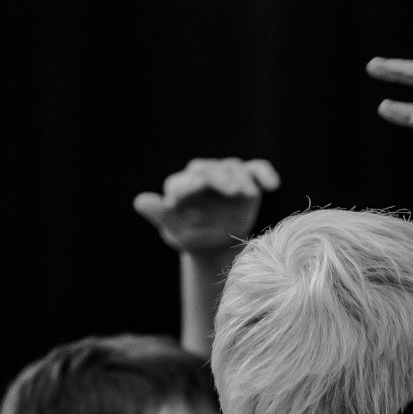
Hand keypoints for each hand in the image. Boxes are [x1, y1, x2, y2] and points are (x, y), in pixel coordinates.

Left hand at [133, 156, 280, 256]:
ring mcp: (225, 175)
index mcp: (181, 187)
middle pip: (211, 171)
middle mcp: (202, 175)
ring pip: (234, 169)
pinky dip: (264, 174)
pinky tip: (272, 184)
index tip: (200, 186)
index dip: (191, 183)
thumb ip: (161, 215)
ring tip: (248, 193)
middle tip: (235, 191)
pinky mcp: (247, 179)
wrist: (218, 245)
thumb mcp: (176, 232)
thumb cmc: (193, 238)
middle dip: (222, 179)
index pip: (183, 182)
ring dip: (242, 179)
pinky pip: (256, 170)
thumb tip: (140, 201)